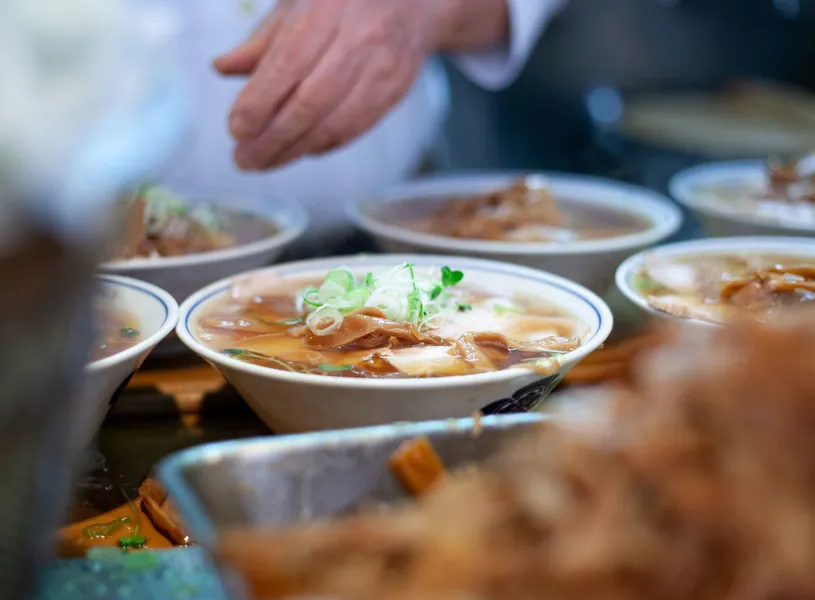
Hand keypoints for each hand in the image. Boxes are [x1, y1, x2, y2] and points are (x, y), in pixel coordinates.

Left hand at [214, 0, 458, 170]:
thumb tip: (223, 69)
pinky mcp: (395, 91)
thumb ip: (264, 39)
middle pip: (311, 102)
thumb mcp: (300, 3)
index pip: (288, 64)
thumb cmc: (348, 0)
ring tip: (265, 162)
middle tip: (244, 158)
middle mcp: (358, 38)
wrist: (416, 2)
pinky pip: (356, 128)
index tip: (236, 129)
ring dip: (295, 150)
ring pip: (335, 123)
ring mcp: (381, 68)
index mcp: (327, 8)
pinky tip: (300, 151)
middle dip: (273, 138)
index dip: (260, 102)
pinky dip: (323, 145)